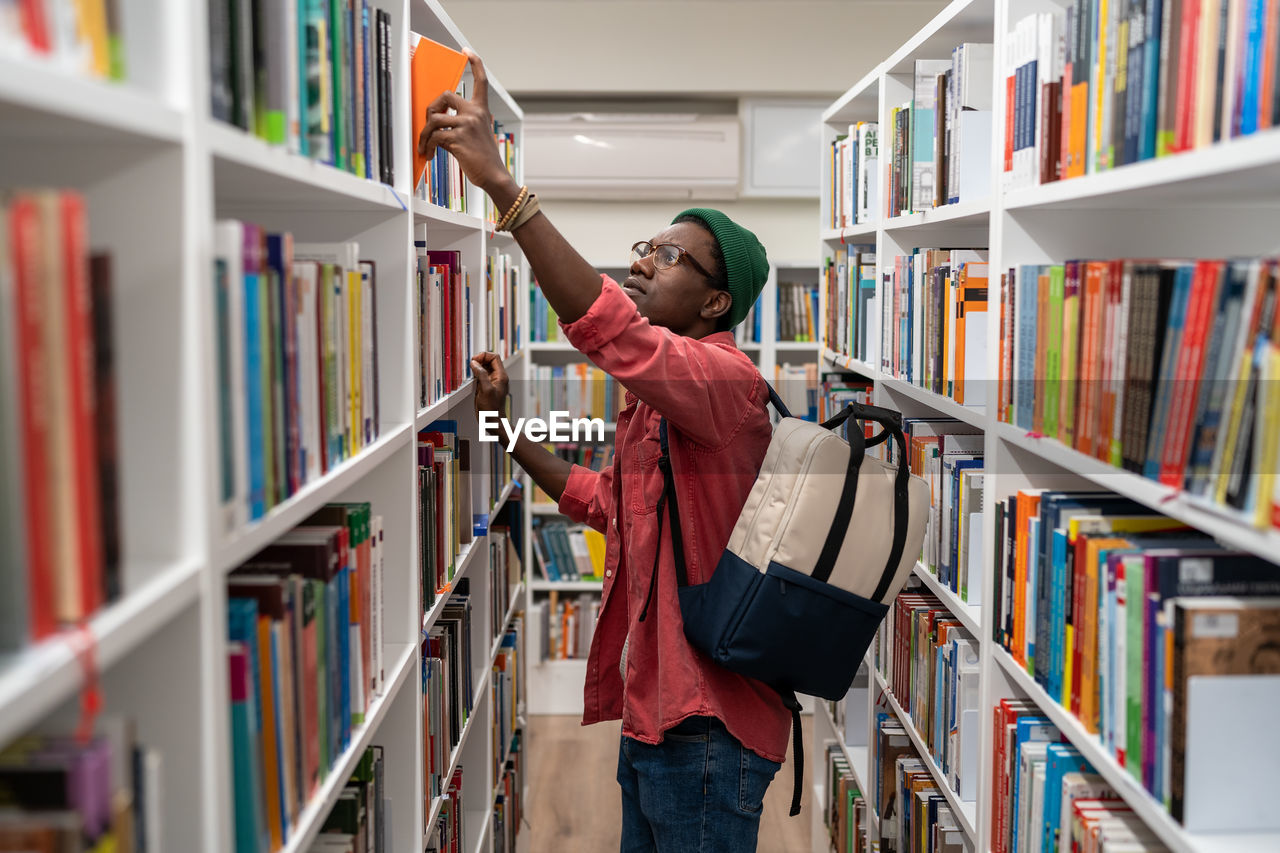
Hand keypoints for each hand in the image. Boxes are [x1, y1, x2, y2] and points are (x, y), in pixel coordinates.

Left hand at [417, 50, 514, 195]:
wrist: (494, 176)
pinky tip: (429, 155)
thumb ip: (462, 123)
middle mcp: (475, 113)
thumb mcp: (477, 135)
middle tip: (428, 124)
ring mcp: (467, 124)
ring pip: (434, 119)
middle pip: (445, 95)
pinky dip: (427, 146)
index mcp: (481, 110)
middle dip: (431, 108)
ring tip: (424, 146)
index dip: (475, 63)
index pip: (481, 80)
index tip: (467, 51)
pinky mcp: (458, 138)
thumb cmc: (484, 159)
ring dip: (424, 134)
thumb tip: (439, 123)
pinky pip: (434, 136)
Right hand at [471, 351, 509, 415]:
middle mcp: (498, 378)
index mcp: (501, 376)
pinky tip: (472, 378)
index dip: (484, 356)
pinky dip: (476, 374)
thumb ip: (481, 375)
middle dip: (480, 360)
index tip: (474, 360)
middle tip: (472, 365)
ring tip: (471, 371)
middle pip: (489, 361)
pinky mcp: (486, 387)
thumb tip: (475, 363)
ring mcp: (492, 382)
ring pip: (485, 368)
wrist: (492, 421)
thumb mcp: (486, 389)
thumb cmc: (492, 409)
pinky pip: (481, 376)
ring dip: (477, 367)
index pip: (494, 358)